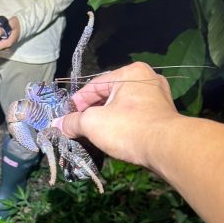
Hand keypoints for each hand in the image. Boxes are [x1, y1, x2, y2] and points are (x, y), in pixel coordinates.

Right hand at [53, 62, 179, 168]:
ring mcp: (158, 97)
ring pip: (122, 107)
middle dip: (91, 112)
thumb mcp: (92, 123)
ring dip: (106, 120)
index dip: (77, 102)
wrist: (166, 149)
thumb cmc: (128, 128)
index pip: (94, 85)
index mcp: (130, 73)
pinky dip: (121, 125)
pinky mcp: (162, 115)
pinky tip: (112, 138)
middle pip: (109, 95)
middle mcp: (147, 80)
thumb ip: (73, 122)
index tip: (65, 117)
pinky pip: (135, 117)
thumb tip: (57, 125)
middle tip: (77, 127)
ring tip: (92, 135)